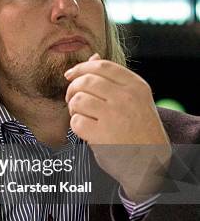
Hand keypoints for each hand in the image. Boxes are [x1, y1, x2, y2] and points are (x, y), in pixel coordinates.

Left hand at [64, 53, 171, 201]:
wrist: (151, 162)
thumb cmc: (139, 129)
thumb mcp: (135, 99)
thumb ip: (113, 79)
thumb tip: (93, 58)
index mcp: (136, 86)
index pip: (102, 66)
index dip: (81, 67)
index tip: (71, 74)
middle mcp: (126, 98)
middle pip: (85, 81)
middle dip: (72, 89)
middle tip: (72, 99)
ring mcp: (114, 116)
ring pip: (78, 100)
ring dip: (74, 108)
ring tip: (82, 116)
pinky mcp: (101, 134)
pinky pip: (75, 121)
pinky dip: (76, 126)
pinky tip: (86, 130)